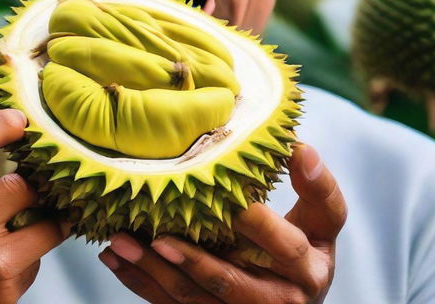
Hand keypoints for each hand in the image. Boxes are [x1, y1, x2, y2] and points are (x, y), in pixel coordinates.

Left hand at [99, 143, 345, 303]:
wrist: (295, 296)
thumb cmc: (304, 244)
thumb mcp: (319, 220)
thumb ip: (314, 187)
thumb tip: (298, 146)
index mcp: (310, 269)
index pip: (287, 245)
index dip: (260, 224)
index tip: (233, 199)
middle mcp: (282, 302)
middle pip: (232, 284)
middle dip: (193, 260)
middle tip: (159, 235)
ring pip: (196, 301)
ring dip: (154, 272)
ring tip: (119, 243)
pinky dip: (142, 284)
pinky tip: (115, 260)